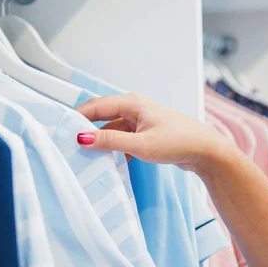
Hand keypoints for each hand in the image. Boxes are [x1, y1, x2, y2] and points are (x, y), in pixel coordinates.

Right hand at [76, 93, 230, 171]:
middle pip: (101, 117)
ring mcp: (139, 121)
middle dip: (86, 130)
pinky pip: (122, 139)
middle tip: (69, 144)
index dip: (77, 117)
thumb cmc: (178, 142)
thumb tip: (82, 138)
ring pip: (111, 130)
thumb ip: (110, 141)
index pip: (95, 106)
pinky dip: (113, 149)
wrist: (206, 152)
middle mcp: (134, 108)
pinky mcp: (145, 134)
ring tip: (86, 157)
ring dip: (101, 142)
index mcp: (132, 103)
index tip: (61, 129)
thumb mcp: (140, 145)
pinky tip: (108, 163)